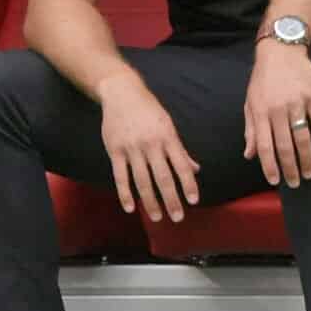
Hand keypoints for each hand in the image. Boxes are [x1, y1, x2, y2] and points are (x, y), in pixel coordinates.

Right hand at [98, 74, 199, 223]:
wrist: (122, 93)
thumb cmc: (148, 110)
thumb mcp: (168, 125)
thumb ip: (180, 150)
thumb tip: (195, 169)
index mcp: (168, 137)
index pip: (181, 165)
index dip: (188, 184)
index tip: (193, 200)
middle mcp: (151, 143)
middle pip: (163, 177)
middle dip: (171, 199)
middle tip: (178, 217)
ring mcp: (132, 148)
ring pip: (142, 180)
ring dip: (150, 201)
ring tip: (158, 217)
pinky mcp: (115, 150)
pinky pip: (120, 176)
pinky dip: (125, 193)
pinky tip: (130, 208)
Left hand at [244, 40, 310, 186]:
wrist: (281, 50)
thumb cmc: (262, 79)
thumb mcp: (250, 102)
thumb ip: (251, 129)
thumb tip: (249, 155)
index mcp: (260, 112)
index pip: (264, 145)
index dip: (269, 165)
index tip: (275, 181)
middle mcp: (278, 109)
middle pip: (285, 145)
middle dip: (290, 168)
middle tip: (295, 183)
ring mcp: (296, 103)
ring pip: (302, 137)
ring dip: (307, 158)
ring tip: (309, 173)